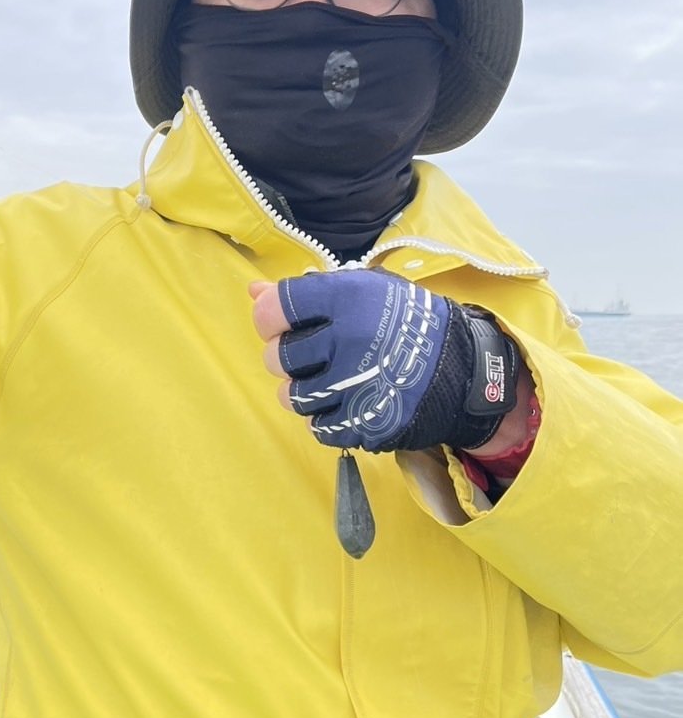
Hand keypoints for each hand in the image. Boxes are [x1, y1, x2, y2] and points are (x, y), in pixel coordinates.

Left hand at [251, 270, 519, 453]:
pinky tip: (346, 400)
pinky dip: (326, 417)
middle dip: (285, 357)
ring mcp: (355, 385)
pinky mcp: (364, 422)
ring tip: (330, 379)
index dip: (270, 318)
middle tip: (310, 356)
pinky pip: (317, 426)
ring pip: (292, 396)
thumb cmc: (406, 323)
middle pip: (277, 357)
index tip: (283, 323)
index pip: (274, 309)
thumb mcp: (364, 291)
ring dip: (304, 390)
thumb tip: (253, 294)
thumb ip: (307, 293)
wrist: (464, 370)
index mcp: (347, 298)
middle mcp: (348, 340)